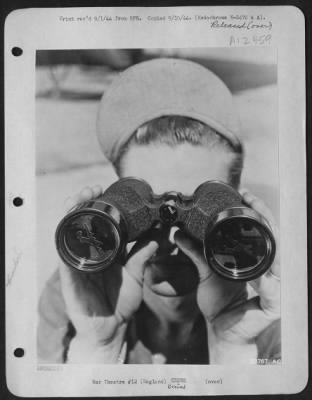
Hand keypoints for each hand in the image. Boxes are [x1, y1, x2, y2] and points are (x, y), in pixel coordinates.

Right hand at [60, 186, 157, 362]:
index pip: (98, 222)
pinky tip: (70, 225)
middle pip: (80, 221)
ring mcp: (78, 263)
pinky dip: (66, 239)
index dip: (98, 204)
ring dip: (72, 213)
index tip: (104, 188)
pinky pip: (65, 255)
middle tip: (92, 189)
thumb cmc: (122, 301)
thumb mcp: (136, 274)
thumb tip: (160, 235)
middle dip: (83, 202)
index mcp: (105, 250)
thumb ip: (145, 255)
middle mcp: (90, 252)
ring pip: (69, 232)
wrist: (111, 328)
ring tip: (78, 199)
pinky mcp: (70, 276)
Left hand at [174, 189, 279, 362]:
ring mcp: (275, 287)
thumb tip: (178, 233)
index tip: (244, 193)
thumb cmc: (219, 301)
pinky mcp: (273, 305)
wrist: (222, 330)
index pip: (263, 231)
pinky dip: (266, 278)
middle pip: (273, 238)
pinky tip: (259, 270)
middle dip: (264, 215)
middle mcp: (269, 271)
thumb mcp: (205, 272)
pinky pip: (272, 289)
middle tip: (250, 197)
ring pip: (277, 258)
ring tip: (257, 218)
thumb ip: (194, 252)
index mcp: (256, 261)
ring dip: (268, 238)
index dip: (257, 211)